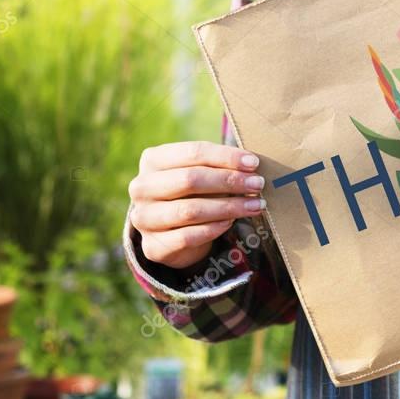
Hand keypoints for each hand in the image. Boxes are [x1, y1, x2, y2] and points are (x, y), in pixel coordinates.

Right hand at [128, 141, 265, 268]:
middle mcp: (142, 187)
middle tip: (258, 184)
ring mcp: (143, 218)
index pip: (193, 152)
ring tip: (255, 205)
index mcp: (152, 160)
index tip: (254, 163)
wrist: (170, 231)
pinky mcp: (152, 246)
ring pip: (190, 210)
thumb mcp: (201, 172)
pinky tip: (231, 222)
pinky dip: (214, 228)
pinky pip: (188, 236)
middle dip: (229, 181)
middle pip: (190, 179)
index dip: (226, 157)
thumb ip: (220, 166)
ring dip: (229, 207)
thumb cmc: (192, 192)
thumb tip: (252, 165)